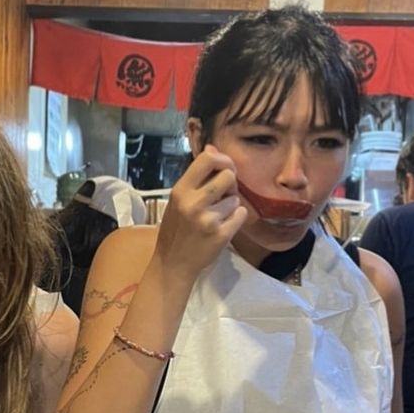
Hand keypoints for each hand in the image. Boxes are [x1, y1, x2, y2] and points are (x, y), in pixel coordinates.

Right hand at [154, 144, 247, 281]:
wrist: (172, 264)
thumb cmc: (175, 230)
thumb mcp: (177, 201)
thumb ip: (195, 177)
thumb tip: (212, 148)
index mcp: (180, 191)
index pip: (207, 159)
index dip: (222, 159)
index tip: (224, 168)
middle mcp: (193, 203)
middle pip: (228, 176)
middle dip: (231, 184)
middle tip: (224, 195)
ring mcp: (207, 220)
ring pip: (236, 198)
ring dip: (231, 206)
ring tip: (217, 217)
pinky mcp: (221, 235)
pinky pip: (241, 214)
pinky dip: (236, 219)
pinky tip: (223, 227)